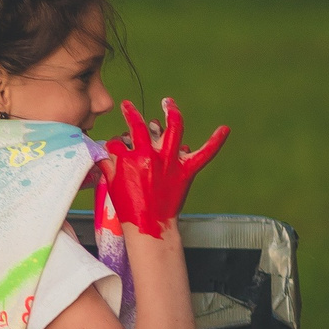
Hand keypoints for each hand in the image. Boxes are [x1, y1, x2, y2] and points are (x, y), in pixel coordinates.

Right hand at [98, 96, 227, 236]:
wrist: (150, 226)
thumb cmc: (129, 208)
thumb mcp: (111, 184)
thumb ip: (107, 164)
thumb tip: (104, 151)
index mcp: (128, 159)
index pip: (116, 142)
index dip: (113, 144)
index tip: (114, 149)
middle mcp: (149, 156)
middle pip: (139, 127)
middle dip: (131, 114)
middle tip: (127, 106)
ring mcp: (169, 162)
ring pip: (173, 128)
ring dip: (171, 112)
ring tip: (168, 102)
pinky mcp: (186, 171)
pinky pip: (204, 153)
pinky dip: (215, 141)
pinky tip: (224, 129)